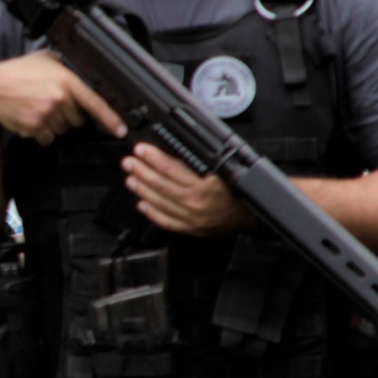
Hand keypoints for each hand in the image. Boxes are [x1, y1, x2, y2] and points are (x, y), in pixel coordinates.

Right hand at [0, 51, 125, 145]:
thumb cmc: (16, 73)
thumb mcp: (44, 59)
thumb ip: (66, 64)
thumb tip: (86, 69)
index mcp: (65, 79)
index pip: (95, 102)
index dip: (111, 118)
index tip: (121, 129)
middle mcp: (59, 97)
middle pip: (78, 119)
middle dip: (68, 114)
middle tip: (49, 102)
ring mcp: (47, 113)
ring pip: (63, 129)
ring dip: (53, 124)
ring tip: (36, 107)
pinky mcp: (36, 127)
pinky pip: (48, 138)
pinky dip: (41, 132)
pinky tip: (29, 117)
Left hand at [121, 143, 252, 236]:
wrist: (248, 214)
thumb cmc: (236, 189)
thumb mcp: (221, 169)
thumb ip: (199, 161)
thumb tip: (175, 148)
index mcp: (205, 184)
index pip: (172, 168)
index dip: (154, 158)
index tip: (141, 150)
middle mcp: (197, 201)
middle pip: (162, 185)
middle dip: (142, 171)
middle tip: (129, 162)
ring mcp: (192, 217)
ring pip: (160, 202)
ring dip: (142, 189)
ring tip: (131, 179)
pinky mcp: (190, 229)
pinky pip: (166, 221)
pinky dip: (152, 212)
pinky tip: (142, 203)